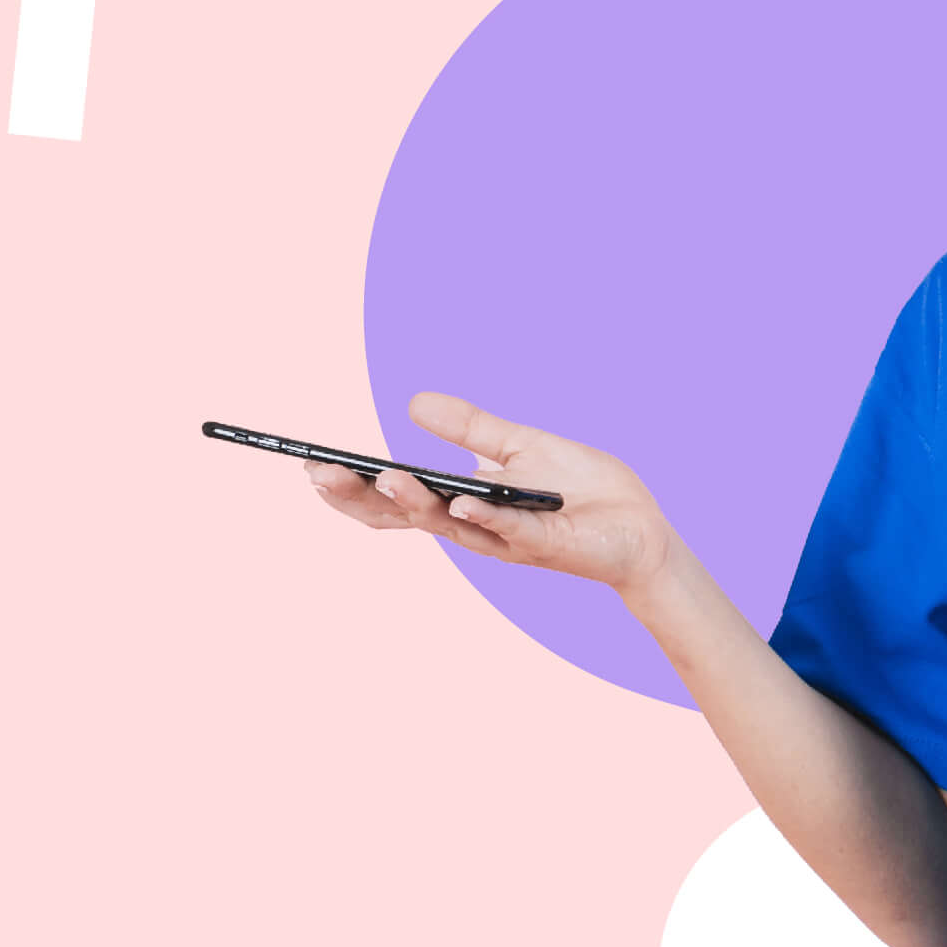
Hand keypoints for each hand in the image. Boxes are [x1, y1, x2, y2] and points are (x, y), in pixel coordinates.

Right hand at [307, 391, 674, 592]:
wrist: (638, 526)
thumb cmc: (579, 491)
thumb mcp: (519, 445)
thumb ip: (470, 428)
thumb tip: (413, 402)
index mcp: (460, 504)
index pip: (393, 502)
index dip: (351, 489)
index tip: (308, 464)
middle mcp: (473, 528)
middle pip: (403, 518)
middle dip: (359, 498)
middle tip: (319, 474)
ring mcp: (505, 540)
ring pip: (448, 526)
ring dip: (416, 503)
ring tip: (387, 477)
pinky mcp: (544, 545)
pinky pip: (507, 531)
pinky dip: (483, 518)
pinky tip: (460, 502)